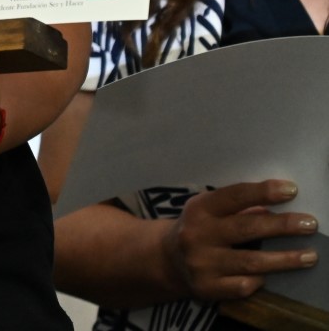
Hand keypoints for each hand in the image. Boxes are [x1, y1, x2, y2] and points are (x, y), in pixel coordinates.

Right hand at [162, 180, 318, 300]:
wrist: (166, 261)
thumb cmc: (199, 229)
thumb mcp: (210, 212)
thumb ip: (238, 209)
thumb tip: (276, 207)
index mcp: (199, 209)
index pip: (233, 196)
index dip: (263, 192)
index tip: (291, 190)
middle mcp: (197, 234)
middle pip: (246, 228)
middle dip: (282, 226)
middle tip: (310, 224)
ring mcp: (201, 263)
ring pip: (251, 262)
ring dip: (284, 259)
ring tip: (310, 256)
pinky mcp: (207, 287)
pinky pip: (242, 285)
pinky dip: (259, 281)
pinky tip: (269, 278)